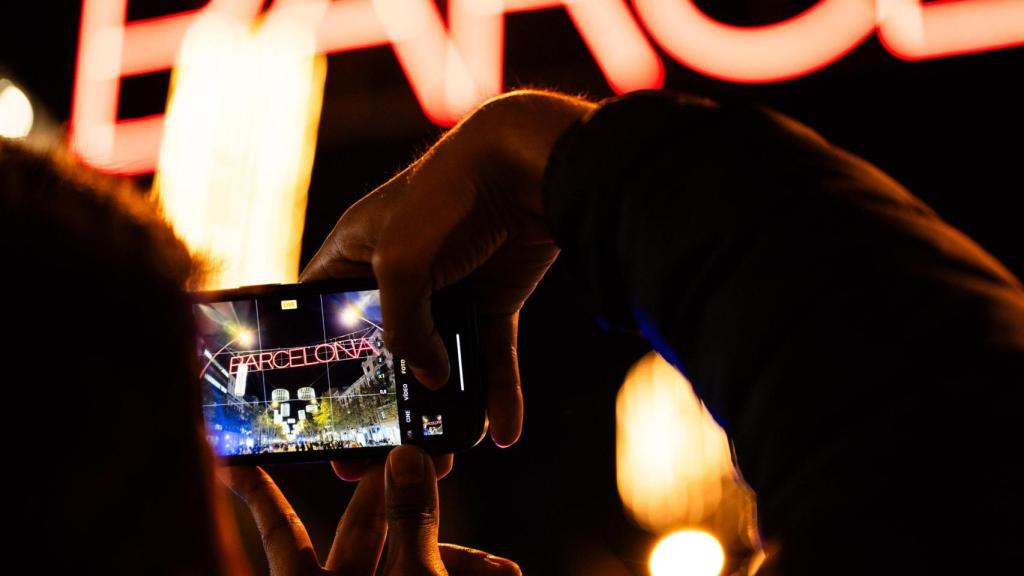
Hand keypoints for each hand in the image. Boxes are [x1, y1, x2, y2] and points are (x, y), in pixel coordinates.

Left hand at [221, 445, 518, 574]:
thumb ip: (409, 522)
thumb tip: (403, 457)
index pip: (280, 530)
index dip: (259, 492)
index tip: (230, 460)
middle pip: (361, 530)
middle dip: (397, 495)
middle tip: (426, 456)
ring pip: (405, 558)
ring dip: (452, 554)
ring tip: (499, 570)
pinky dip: (456, 574)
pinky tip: (496, 575)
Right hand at [301, 90, 594, 446]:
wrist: (527, 166)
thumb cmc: (448, 196)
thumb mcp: (402, 264)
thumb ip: (403, 327)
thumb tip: (429, 378)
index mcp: (355, 252)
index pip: (321, 309)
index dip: (316, 355)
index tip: (315, 404)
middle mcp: (398, 272)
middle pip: (382, 347)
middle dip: (381, 402)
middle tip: (372, 454)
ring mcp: (448, 287)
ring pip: (440, 358)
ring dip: (444, 407)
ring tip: (440, 458)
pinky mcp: (493, 298)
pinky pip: (491, 355)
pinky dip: (499, 391)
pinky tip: (504, 432)